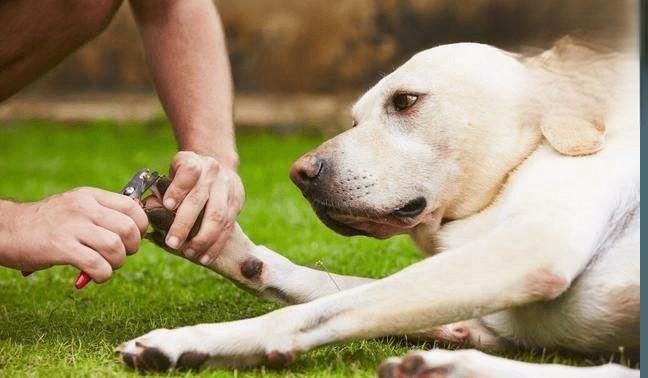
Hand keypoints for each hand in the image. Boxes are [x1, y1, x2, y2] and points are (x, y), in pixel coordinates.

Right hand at [0, 187, 147, 282]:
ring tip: (106, 266)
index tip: (134, 238)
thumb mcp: (76, 207)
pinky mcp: (60, 247)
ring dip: (117, 263)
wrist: (7, 229)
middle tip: (120, 255)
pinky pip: (97, 264)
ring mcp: (72, 226)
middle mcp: (83, 207)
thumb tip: (135, 230)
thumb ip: (103, 214)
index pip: (132, 206)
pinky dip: (103, 274)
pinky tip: (95, 276)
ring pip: (115, 247)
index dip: (140, 226)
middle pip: (128, 228)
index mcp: (90, 196)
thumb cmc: (47, 223)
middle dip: (132, 248)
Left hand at [162, 151, 243, 264]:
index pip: (188, 172)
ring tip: (189, 253)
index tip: (167, 205)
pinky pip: (228, 227)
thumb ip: (162, 191)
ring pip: (218, 216)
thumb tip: (149, 207)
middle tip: (172, 243)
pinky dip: (215, 245)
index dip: (178, 188)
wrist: (218, 166)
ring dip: (202, 239)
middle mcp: (212, 172)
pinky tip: (204, 257)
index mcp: (193, 162)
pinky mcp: (237, 202)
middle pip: (199, 199)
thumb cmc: (187, 177)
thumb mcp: (172, 175)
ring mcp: (227, 187)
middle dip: (184, 224)